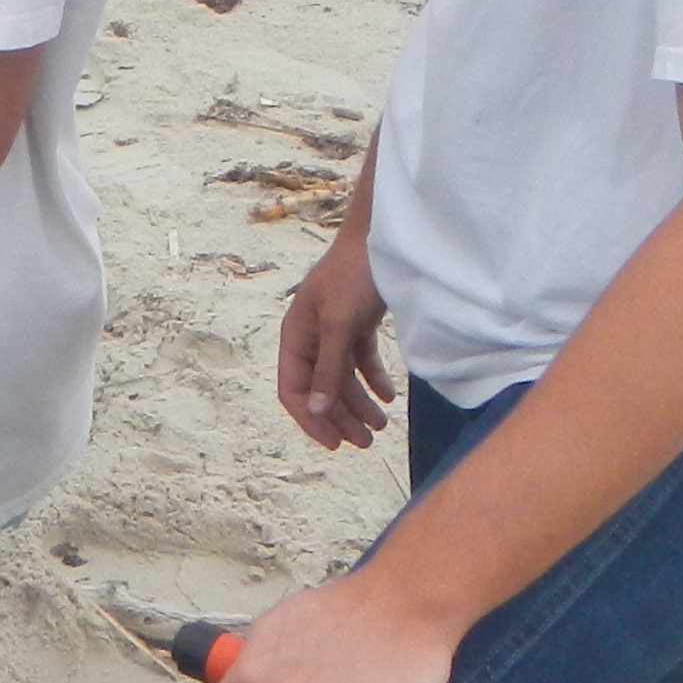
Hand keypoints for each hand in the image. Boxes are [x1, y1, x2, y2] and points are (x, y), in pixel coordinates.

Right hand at [275, 233, 396, 450]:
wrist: (382, 237)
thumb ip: (329, 370)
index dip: (311, 420)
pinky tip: (389, 397)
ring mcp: (334, 330)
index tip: (334, 445)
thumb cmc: (353, 276)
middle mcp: (311, 337)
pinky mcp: (357, 324)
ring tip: (382, 425)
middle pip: (320, 389)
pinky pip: (361, 362)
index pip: (293, 390)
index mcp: (295, 336)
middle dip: (341, 418)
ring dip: (360, 404)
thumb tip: (316, 411)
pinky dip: (374, 380)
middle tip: (366, 443)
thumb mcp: (340, 326)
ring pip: (343, 379)